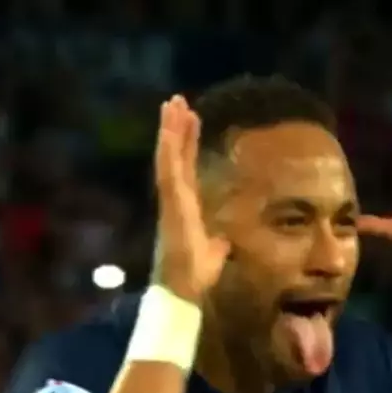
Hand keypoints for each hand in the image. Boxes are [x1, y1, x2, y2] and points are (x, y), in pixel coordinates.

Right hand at [153, 95, 229, 303]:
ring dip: (170, 130)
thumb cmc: (195, 276)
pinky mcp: (170, 203)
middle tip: (178, 101)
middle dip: (177, 129)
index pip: (186, 168)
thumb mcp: (213, 254)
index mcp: (184, 206)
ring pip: (169, 157)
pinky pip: (168, 170)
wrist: (183, 291)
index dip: (187, 144)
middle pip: (176, 156)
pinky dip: (169, 148)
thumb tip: (223, 240)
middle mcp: (175, 199)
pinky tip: (170, 128)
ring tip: (173, 103)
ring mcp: (171, 199)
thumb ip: (216, 244)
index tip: (191, 120)